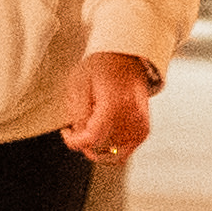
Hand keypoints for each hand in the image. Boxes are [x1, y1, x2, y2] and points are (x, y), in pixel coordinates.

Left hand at [57, 48, 163, 168]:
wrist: (126, 56)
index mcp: (114, 103)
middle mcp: (131, 117)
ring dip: (99, 145)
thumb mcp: (79, 83)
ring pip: (112, 154)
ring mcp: (140, 125)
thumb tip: (79, 138)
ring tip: (94, 124)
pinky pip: (124, 151)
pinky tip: (105, 132)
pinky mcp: (144, 130)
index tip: (67, 132)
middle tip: (80, 123)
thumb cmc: (100, 67)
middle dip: (85, 141)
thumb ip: (78, 113)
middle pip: (100, 148)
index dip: (74, 141)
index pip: (92, 138)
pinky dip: (112, 147)